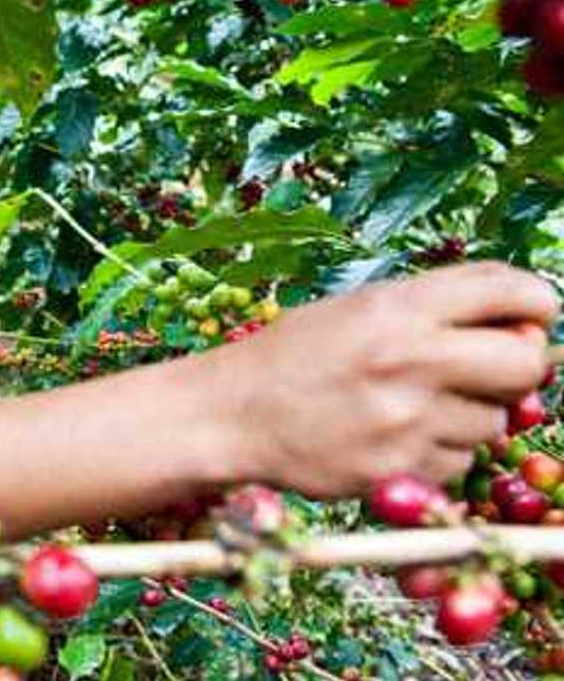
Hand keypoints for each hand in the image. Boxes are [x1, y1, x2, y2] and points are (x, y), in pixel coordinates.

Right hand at [229, 262, 558, 497]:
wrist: (230, 415)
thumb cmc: (292, 356)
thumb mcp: (357, 308)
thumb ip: (436, 308)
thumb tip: (521, 324)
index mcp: (398, 308)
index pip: (512, 292)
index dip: (537, 302)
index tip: (533, 314)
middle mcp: (409, 360)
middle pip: (527, 364)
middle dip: (521, 364)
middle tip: (494, 367)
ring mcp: (406, 421)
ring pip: (494, 422)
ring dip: (471, 414)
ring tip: (416, 405)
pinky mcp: (398, 471)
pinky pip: (459, 464)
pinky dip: (441, 453)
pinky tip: (397, 437)